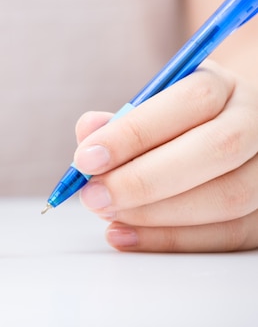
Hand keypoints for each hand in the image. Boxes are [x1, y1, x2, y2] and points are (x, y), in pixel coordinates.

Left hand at [73, 60, 257, 251]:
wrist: (217, 136)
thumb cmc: (172, 124)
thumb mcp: (147, 108)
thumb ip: (118, 121)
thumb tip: (88, 132)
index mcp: (223, 86)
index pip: (189, 101)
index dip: (134, 133)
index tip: (86, 158)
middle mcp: (255, 123)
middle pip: (214, 150)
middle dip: (143, 180)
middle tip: (93, 196)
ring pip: (226, 198)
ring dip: (155, 214)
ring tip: (107, 213)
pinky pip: (227, 235)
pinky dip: (170, 240)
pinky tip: (125, 236)